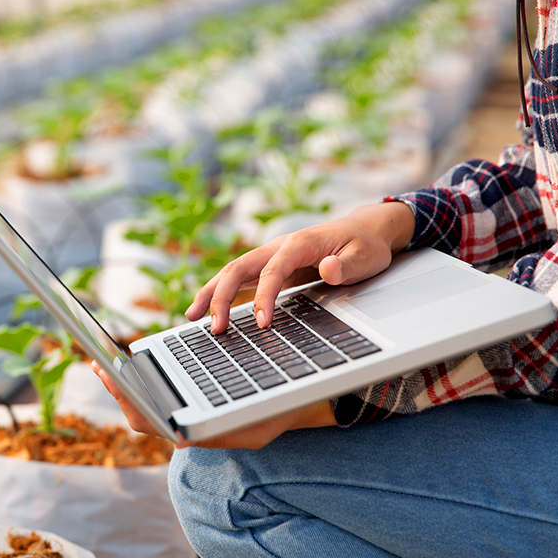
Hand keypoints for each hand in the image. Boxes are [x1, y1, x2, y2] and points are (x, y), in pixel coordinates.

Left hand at [91, 361, 336, 448]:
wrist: (299, 408)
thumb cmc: (278, 412)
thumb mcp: (256, 423)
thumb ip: (218, 430)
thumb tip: (179, 442)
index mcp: (200, 434)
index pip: (150, 421)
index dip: (126, 399)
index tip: (109, 376)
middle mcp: (190, 431)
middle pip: (141, 415)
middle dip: (119, 392)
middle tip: (98, 366)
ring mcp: (190, 420)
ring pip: (147, 410)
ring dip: (126, 389)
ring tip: (108, 366)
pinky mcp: (194, 409)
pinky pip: (161, 401)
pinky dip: (144, 386)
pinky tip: (136, 369)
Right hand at [187, 201, 414, 333]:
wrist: (364, 229)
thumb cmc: (365, 245)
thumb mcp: (365, 256)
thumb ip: (346, 265)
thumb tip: (327, 270)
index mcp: (299, 243)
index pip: (273, 271)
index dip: (263, 297)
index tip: (261, 323)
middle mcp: (278, 247)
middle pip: (238, 268)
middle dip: (221, 297)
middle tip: (215, 328)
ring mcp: (270, 256)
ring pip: (231, 271)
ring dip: (210, 294)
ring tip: (191, 318)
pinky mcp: (269, 266)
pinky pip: (238, 279)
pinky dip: (218, 293)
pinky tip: (206, 311)